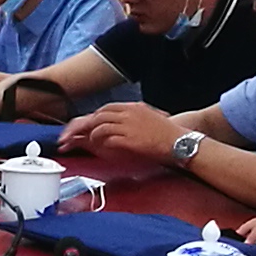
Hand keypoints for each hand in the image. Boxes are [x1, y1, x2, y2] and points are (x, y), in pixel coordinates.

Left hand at [61, 100, 180, 169]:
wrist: (180, 143)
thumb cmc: (168, 135)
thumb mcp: (151, 119)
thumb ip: (135, 119)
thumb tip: (124, 125)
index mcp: (134, 108)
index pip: (107, 108)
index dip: (94, 117)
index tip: (86, 125)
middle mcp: (129, 113)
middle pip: (99, 115)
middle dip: (85, 125)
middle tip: (76, 135)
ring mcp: (128, 125)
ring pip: (99, 125)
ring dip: (90, 134)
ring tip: (84, 142)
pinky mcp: (128, 138)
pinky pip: (107, 138)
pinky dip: (99, 142)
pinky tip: (98, 147)